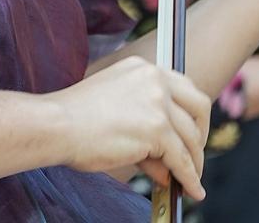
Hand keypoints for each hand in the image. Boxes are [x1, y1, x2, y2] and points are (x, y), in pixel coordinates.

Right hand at [50, 56, 209, 200]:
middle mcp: (154, 78)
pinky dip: (190, 178)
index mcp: (143, 68)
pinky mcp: (157, 128)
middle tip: (196, 154)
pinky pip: (182, 159)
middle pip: (198, 105)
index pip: (182, 86)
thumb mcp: (116, 109)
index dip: (191, 112)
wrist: (58, 124)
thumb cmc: (76, 119)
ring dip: (194, 162)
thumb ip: (146, 128)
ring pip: (190, 137)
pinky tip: (190, 190)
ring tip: (190, 180)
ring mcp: (158, 102)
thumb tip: (169, 164)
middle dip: (201, 134)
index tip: (191, 130)